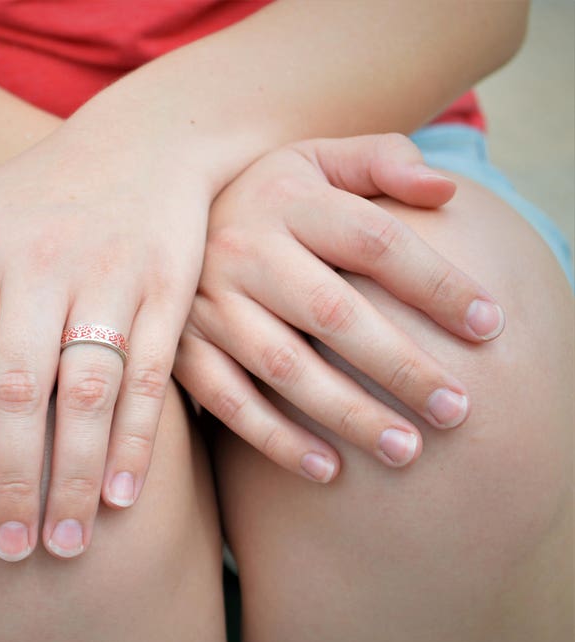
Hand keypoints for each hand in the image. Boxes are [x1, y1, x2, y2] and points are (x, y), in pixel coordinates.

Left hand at [0, 130, 209, 559]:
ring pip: (85, 393)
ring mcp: (109, 276)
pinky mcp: (165, 288)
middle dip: (12, 481)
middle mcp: (41, 266)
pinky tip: (123, 494)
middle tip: (10, 548)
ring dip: (75, 476)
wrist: (141, 142)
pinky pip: (148, 375)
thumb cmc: (38, 193)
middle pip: (19, 394)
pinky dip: (137, 439)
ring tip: (66, 542)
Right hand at [174, 133, 504, 481]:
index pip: (376, 241)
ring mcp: (210, 302)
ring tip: (406, 450)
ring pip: (284, 366)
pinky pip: (229, 398)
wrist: (166, 216)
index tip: (489, 325)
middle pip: (335, 313)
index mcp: (289, 199)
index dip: (436, 284)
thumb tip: (446, 190)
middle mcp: (246, 249)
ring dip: (347, 414)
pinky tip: (328, 468)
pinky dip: (276, 438)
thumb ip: (380, 160)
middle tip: (456, 409)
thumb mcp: (314, 157)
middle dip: (400, 366)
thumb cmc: (266, 197)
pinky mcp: (184, 346)